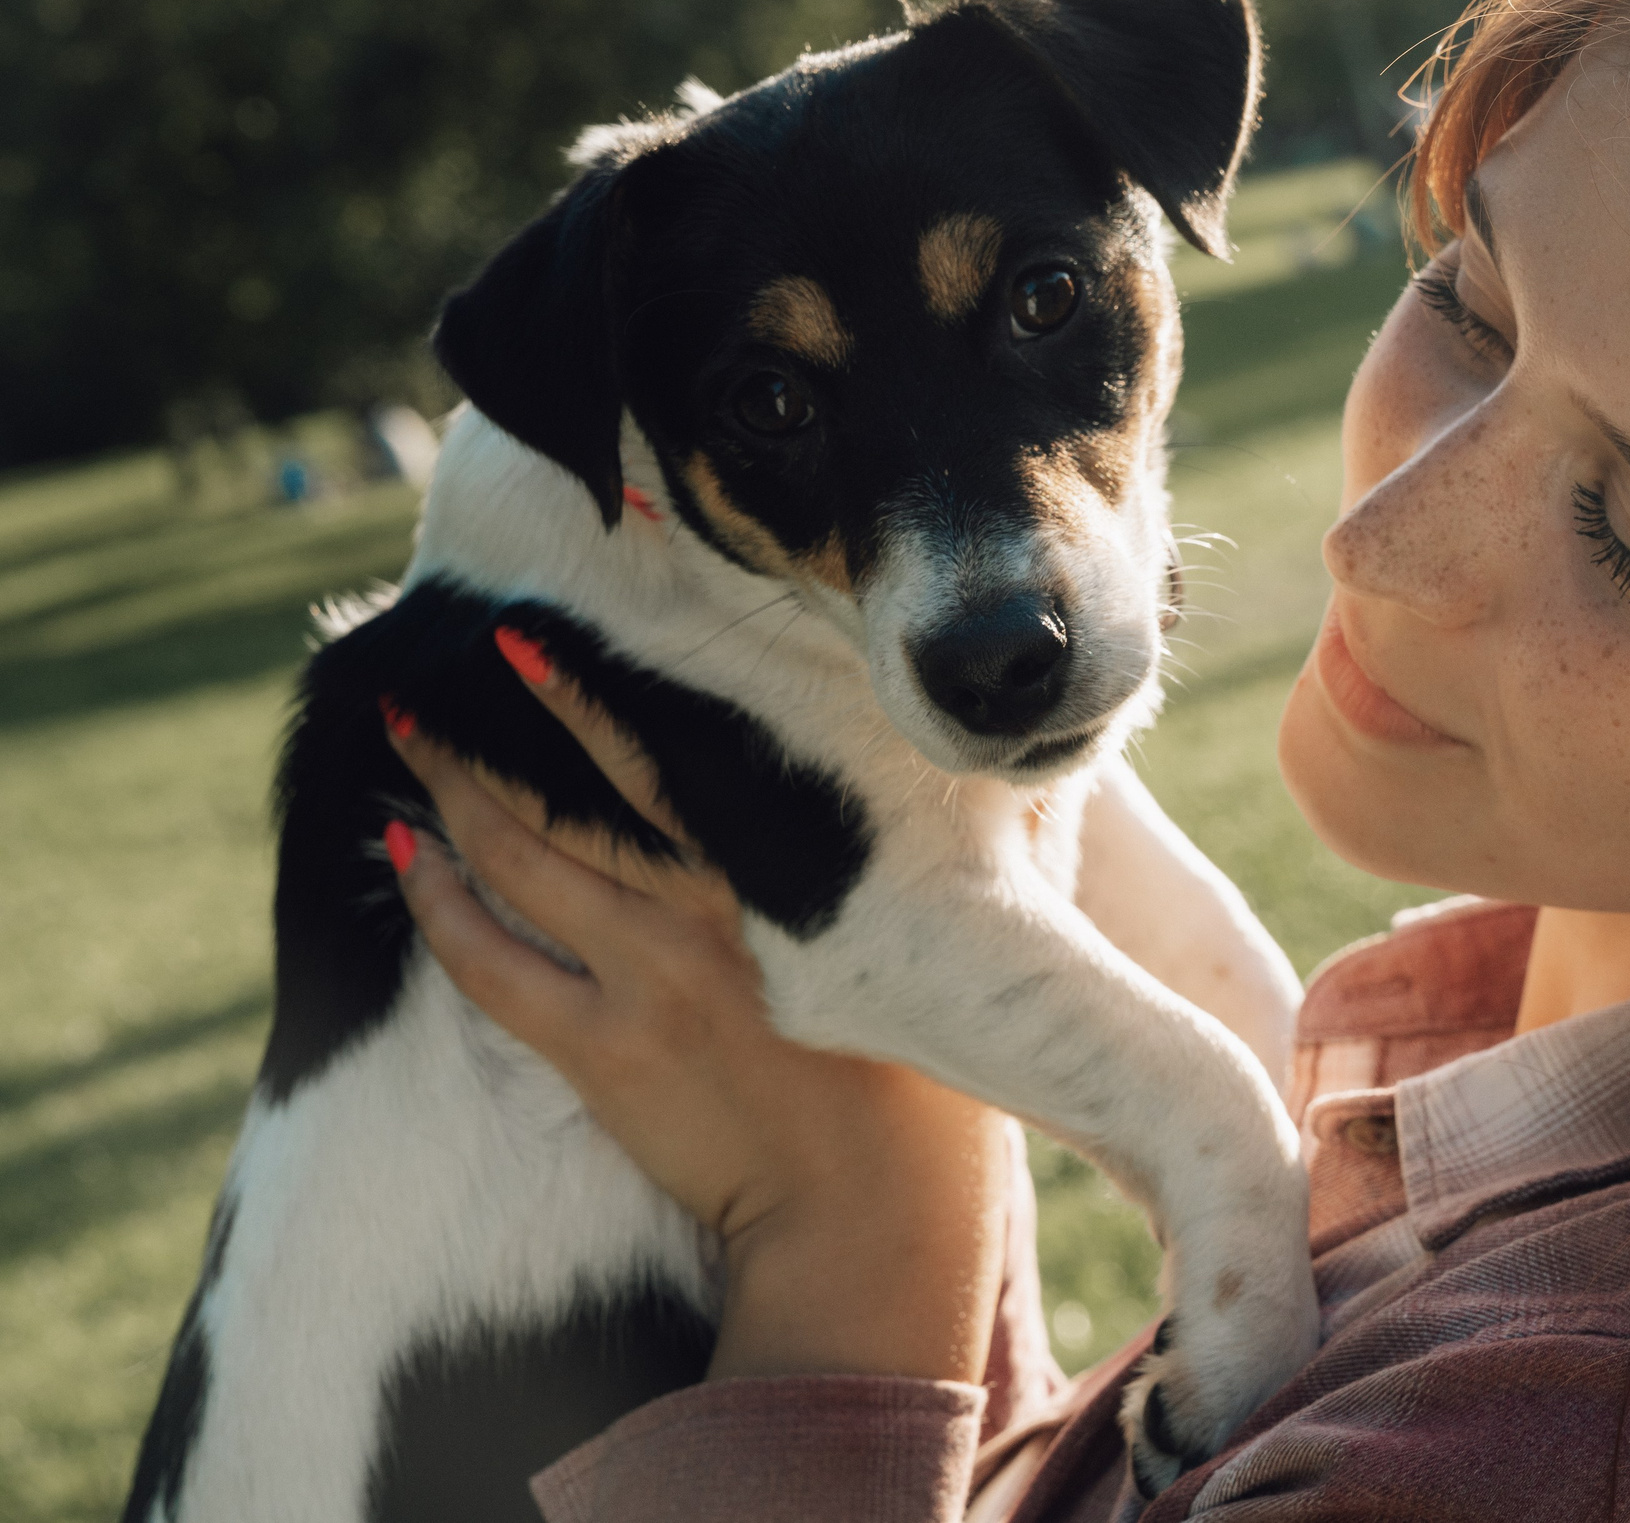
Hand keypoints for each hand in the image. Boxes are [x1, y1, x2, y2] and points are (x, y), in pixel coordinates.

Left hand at [381, 636, 1009, 1382]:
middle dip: (486, 740)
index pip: (665, 759)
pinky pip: (493, 965)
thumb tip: (997, 765)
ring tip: (405, 752)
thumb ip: (959, 838)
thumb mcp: (955, 934)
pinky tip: (407, 860)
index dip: (586, 699)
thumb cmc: (925, 1079)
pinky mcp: (604, 1051)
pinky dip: (442, 909)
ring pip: (521, 863)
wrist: (871, 1210)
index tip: (524, 647)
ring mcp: (648, 975)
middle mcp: (706, 905)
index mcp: (783, 870)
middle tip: (417, 695)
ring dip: (451, 801)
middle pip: (572, 796)